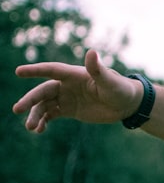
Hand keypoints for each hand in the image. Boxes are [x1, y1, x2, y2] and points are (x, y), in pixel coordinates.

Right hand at [12, 49, 141, 132]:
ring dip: (35, 115)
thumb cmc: (121, 89)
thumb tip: (91, 52)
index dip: (35, 70)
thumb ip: (98, 70)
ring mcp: (67, 97)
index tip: (18, 72)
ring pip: (44, 105)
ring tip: (31, 128)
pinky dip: (43, 121)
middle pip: (43, 91)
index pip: (51, 70)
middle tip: (17, 109)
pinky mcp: (69, 110)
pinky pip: (51, 115)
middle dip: (29, 100)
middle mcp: (67, 85)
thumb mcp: (110, 81)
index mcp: (75, 74)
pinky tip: (39, 130)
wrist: (127, 104)